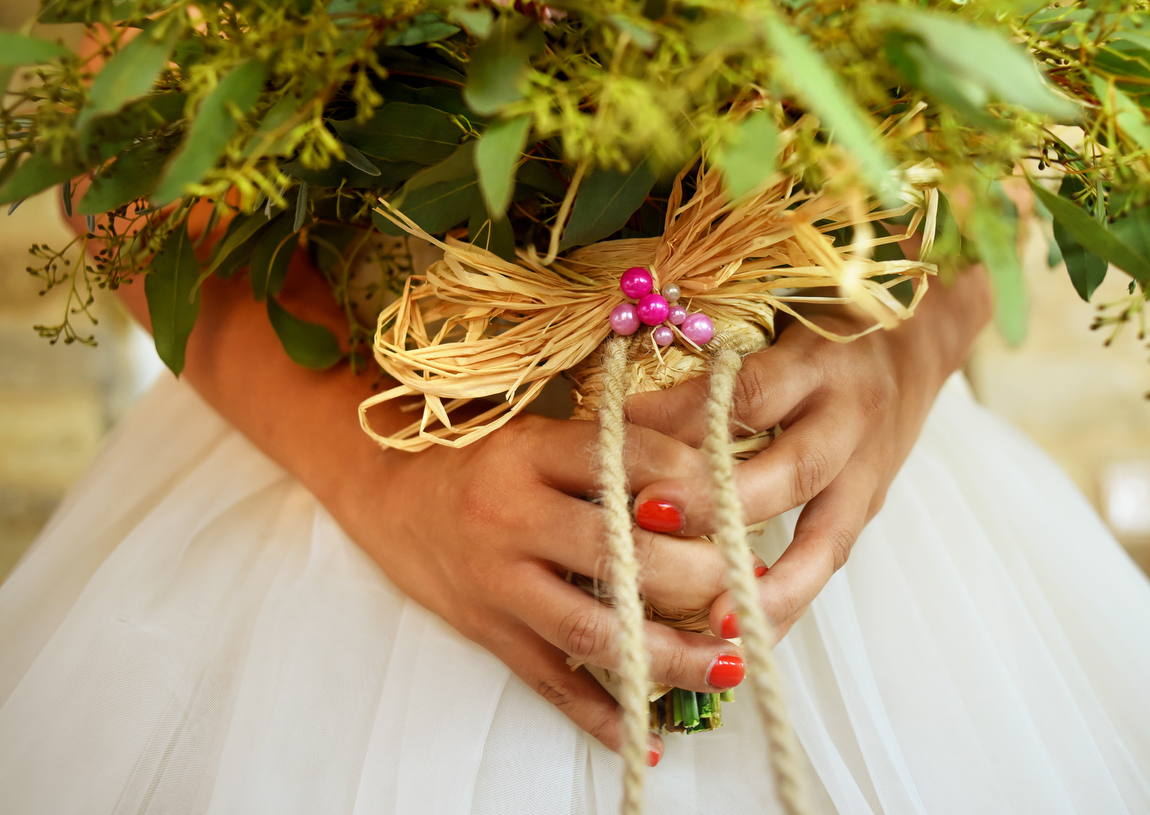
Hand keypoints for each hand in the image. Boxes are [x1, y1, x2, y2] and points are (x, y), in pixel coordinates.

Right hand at [105, 233, 766, 762]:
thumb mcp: (541, 432)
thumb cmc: (481, 456)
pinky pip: (549, 681)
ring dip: (668, 658)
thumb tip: (714, 463)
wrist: (381, 489)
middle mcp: (511, 513)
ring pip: (593, 631)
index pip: (627, 459)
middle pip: (620, 555)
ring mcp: (496, 579)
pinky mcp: (486, 629)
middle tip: (752, 593)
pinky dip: (598, 714)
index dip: (696, 485)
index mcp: (531, 449)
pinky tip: (646, 734)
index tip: (746, 507)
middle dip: (699, 580)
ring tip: (726, 668)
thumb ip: (615, 446)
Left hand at [625, 266, 991, 643]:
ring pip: (825, 539)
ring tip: (715, 625)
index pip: (749, 391)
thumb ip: (713, 370)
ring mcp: (866, 473)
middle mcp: (849, 419)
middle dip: (720, 504)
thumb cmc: (825, 330)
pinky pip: (830, 565)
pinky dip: (791, 605)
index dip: (687, 414)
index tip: (620, 434)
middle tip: (649, 519)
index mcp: (817, 363)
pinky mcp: (868, 508)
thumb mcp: (774, 328)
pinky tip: (750, 641)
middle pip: (792, 469)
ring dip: (767, 585)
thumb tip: (620, 418)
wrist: (918, 339)